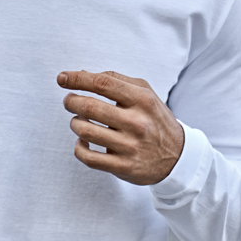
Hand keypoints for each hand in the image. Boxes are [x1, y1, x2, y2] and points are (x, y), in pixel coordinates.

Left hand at [57, 70, 183, 185]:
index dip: (77, 79)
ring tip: (78, 121)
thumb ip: (116, 80)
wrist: (178, 157)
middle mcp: (137, 122)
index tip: (62, 78)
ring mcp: (129, 146)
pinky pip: (88, 157)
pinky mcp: (123, 166)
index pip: (102, 83)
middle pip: (89, 107)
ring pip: (85, 131)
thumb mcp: (145, 93)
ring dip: (75, 123)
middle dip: (71, 101)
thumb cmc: (154, 120)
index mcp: (142, 100)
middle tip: (69, 101)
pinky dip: (79, 148)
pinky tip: (82, 142)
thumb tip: (82, 73)